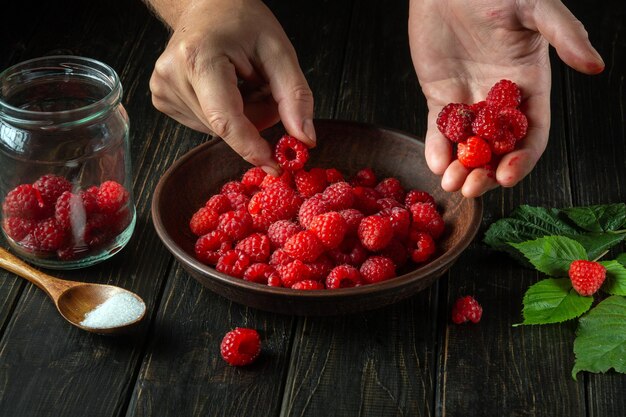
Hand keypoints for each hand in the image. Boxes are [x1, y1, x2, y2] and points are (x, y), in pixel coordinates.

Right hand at [148, 0, 314, 174]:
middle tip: (262, 86)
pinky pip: (206, 125)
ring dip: (241, 115)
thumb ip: (294, 96)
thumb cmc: (241, 21)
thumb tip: (304, 139)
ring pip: (218, 130)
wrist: (207, 4)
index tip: (275, 165)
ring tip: (241, 81)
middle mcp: (172, 76)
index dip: (252, 146)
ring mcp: (163, 90)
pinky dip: (225, 113)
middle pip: (226, 127)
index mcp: (198, 58)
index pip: (226, 120)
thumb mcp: (279, 50)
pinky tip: (225, 87)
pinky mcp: (162, 100)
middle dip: (255, 117)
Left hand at [409, 0, 603, 196]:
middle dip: (487, 173)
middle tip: (471, 188)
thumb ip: (565, 35)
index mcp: (529, 86)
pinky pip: (439, 130)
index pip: (531, 134)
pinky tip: (434, 162)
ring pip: (468, 146)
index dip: (522, 158)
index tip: (507, 175)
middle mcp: (500, 101)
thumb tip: (595, 65)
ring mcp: (470, 101)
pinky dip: (436, 148)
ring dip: (461, 168)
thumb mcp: (534, 7)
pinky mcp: (441, 98)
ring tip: (449, 183)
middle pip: (498, 149)